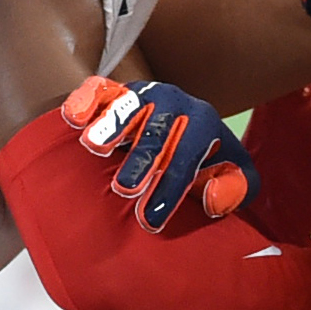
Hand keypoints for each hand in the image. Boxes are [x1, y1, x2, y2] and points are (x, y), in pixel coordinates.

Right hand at [62, 76, 257, 233]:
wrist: (188, 126)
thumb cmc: (208, 161)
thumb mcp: (237, 177)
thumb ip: (236, 190)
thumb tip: (213, 198)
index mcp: (203, 122)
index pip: (188, 155)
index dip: (171, 187)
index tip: (152, 218)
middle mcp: (174, 103)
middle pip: (157, 131)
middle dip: (141, 160)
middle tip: (126, 188)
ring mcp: (143, 94)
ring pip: (128, 107)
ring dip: (112, 125)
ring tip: (95, 147)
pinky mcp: (116, 91)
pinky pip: (100, 91)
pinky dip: (86, 101)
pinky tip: (73, 118)